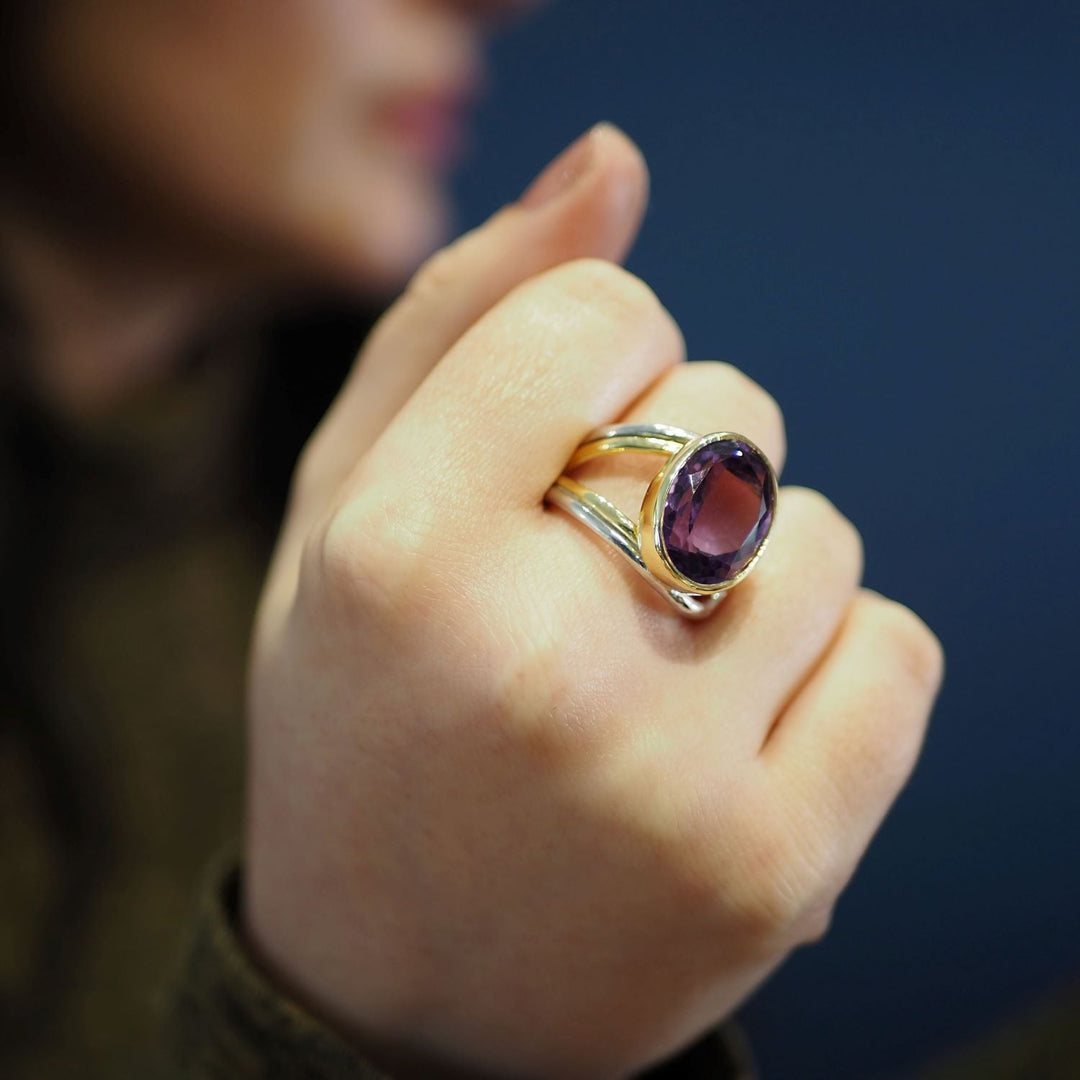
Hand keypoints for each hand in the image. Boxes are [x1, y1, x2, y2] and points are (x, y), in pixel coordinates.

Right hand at [242, 124, 943, 1079]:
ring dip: (752, 564)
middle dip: (671, 461)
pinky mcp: (777, 874)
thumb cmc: (364, 723)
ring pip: (819, 529)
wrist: (401, 997)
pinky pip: (897, 650)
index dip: (592, 353)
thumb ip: (460, 319)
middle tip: (583, 582)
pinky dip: (834, 658)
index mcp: (395, 561)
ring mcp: (669, 783)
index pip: (598, 317)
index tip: (559, 431)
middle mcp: (530, 666)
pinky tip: (734, 725)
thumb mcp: (344, 515)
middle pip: (726, 411)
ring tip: (648, 667)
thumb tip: (613, 164)